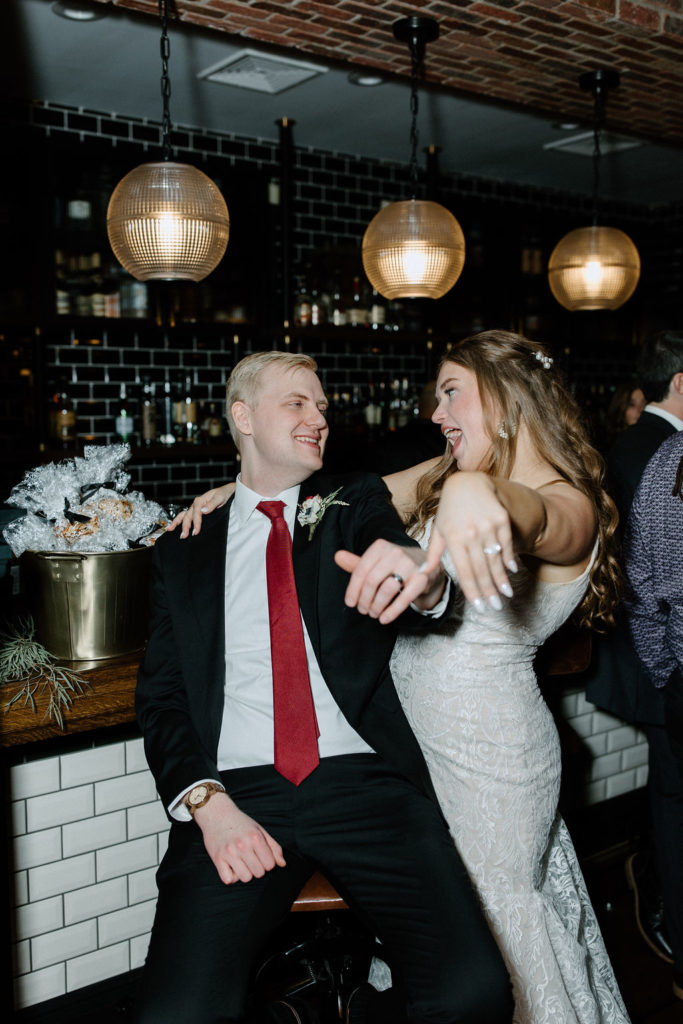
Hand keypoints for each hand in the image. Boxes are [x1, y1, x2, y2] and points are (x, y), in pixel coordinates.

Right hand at [166, 483, 235, 537]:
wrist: (226, 491)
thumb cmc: (224, 493)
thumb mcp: (220, 497)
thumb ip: (212, 504)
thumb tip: (203, 511)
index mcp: (201, 500)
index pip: (196, 513)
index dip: (196, 523)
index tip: (196, 532)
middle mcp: (196, 504)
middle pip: (188, 516)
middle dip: (185, 526)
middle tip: (184, 536)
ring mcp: (194, 508)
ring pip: (183, 515)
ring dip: (177, 523)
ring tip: (170, 530)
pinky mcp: (196, 511)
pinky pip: (185, 516)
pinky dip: (178, 521)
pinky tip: (173, 527)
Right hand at [194, 792, 285, 884]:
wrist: (216, 814)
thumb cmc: (240, 823)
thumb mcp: (259, 830)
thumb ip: (274, 847)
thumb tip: (283, 864)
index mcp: (256, 837)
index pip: (270, 865)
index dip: (267, 862)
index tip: (260, 856)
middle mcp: (243, 845)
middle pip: (259, 873)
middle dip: (256, 867)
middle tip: (249, 857)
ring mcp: (229, 853)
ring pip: (245, 878)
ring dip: (244, 873)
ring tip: (240, 862)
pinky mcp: (217, 859)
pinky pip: (228, 880)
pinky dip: (230, 876)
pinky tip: (230, 866)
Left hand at [334, 539, 444, 624]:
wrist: (426, 564)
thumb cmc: (395, 565)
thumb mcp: (376, 562)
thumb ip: (357, 563)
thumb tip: (337, 556)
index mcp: (381, 546)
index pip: (361, 570)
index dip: (353, 590)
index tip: (350, 603)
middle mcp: (395, 552)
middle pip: (372, 581)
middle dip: (364, 600)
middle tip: (363, 610)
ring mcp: (410, 565)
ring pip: (387, 590)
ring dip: (377, 606)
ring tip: (373, 614)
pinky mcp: (422, 579)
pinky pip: (404, 599)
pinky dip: (391, 612)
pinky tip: (384, 619)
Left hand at [420, 472, 516, 610]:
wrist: (468, 483)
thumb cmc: (450, 510)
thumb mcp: (439, 530)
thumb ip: (433, 554)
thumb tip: (423, 574)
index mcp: (453, 539)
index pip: (464, 571)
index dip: (472, 591)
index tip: (479, 606)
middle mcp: (471, 533)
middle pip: (481, 568)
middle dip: (489, 591)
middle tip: (495, 608)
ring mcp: (487, 526)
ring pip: (495, 559)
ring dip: (501, 579)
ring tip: (506, 595)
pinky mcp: (500, 519)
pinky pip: (506, 543)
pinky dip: (509, 558)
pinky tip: (512, 571)